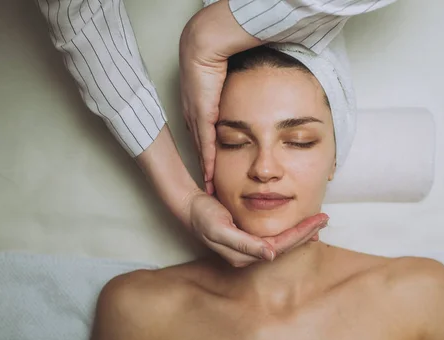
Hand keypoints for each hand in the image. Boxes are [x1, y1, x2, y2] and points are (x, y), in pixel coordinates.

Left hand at [179, 0, 260, 193]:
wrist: (203, 46)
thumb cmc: (215, 54)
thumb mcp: (226, 78)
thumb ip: (234, 89)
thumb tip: (248, 91)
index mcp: (198, 106)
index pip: (203, 136)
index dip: (207, 154)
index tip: (211, 168)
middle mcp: (194, 115)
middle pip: (200, 148)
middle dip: (205, 167)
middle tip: (209, 186)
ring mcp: (197, 117)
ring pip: (201, 151)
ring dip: (206, 170)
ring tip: (210, 189)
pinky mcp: (203, 116)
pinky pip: (205, 145)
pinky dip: (208, 162)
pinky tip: (210, 176)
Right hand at [185, 190, 328, 267]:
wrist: (189, 207)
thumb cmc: (203, 216)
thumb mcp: (221, 229)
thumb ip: (245, 244)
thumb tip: (271, 254)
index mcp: (244, 255)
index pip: (281, 246)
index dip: (301, 234)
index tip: (318, 222)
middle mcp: (248, 255)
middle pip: (285, 246)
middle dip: (306, 234)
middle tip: (324, 220)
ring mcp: (248, 248)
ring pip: (282, 243)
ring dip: (300, 233)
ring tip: (317, 224)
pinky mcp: (247, 239)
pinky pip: (275, 238)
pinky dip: (289, 231)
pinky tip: (299, 227)